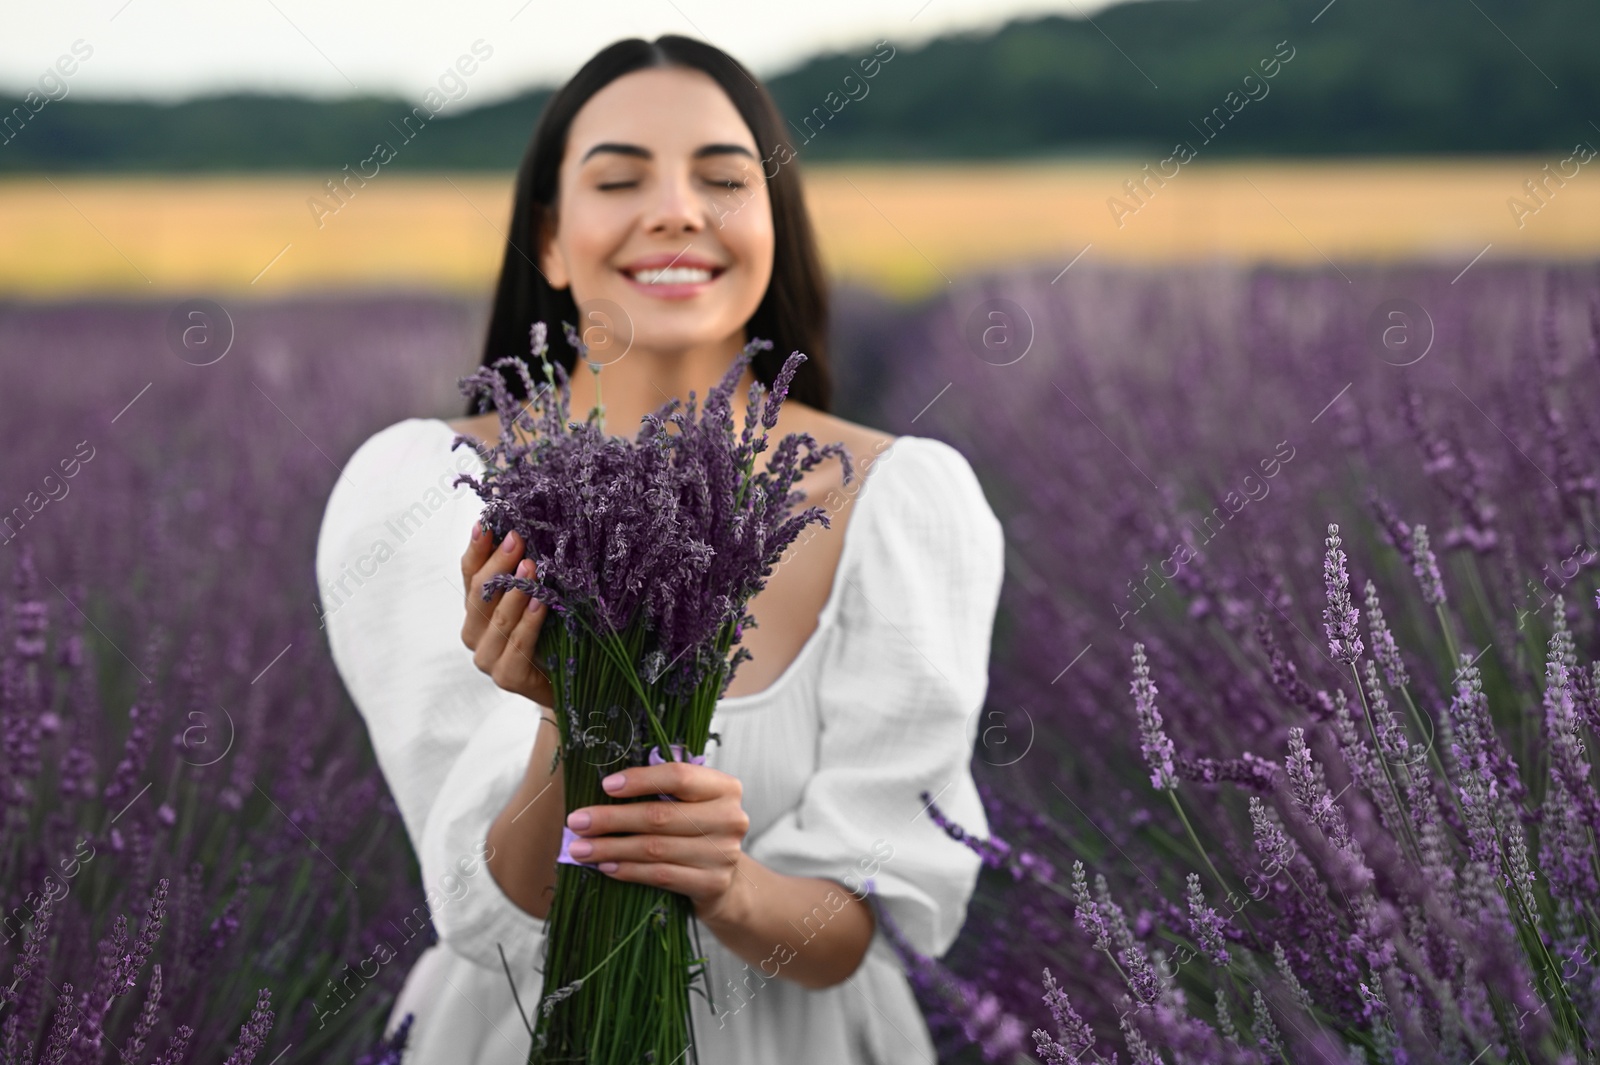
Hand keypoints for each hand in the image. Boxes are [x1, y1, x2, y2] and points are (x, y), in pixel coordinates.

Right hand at [460, 523, 553, 706]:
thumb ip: (525, 572)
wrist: (574, 683)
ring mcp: (487, 658)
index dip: (477, 547)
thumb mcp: (538, 596)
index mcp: (477, 609)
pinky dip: (528, 623)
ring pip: (496, 619)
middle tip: (517, 538)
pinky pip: (517, 646)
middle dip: (498, 563)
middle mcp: (475, 633)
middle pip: (479, 593)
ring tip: (531, 566)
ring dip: (514, 591)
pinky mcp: (506, 678)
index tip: (489, 522)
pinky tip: (541, 603)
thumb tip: (523, 529)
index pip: (469, 572)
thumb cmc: (555, 634)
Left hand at [565, 761, 753, 923]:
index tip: (605, 786)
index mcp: (724, 787)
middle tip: (576, 822)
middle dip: (612, 819)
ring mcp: (724, 854)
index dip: (640, 780)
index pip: (679, 776)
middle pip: (660, 816)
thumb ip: (661, 791)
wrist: (723, 878)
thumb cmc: (695, 829)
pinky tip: (606, 867)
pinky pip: (661, 875)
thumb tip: (605, 787)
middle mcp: (731, 818)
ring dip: (611, 849)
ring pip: (655, 849)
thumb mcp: (689, 803)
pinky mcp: (713, 884)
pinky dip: (629, 870)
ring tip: (580, 849)